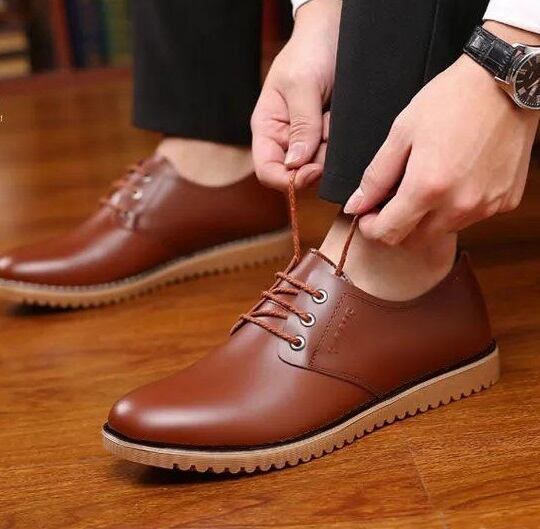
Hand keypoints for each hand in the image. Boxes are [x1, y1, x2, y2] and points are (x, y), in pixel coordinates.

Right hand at [251, 0, 340, 189]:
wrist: (339, 30)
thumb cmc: (310, 50)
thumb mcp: (302, 84)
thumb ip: (301, 125)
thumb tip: (296, 164)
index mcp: (268, 129)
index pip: (268, 171)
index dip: (287, 179)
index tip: (312, 170)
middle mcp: (288, 139)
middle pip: (299, 173)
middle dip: (319, 158)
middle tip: (328, 128)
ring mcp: (311, 139)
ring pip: (322, 165)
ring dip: (333, 147)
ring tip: (333, 114)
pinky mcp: (330, 137)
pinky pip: (338, 153)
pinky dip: (344, 141)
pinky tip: (341, 118)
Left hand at [344, 23, 539, 244]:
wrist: (506, 81)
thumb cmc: (451, 100)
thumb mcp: (402, 133)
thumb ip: (376, 176)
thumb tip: (356, 205)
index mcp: (427, 188)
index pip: (389, 233)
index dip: (371, 228)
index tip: (367, 215)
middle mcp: (458, 205)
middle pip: (414, 240)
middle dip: (395, 227)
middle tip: (390, 203)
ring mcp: (485, 206)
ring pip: (441, 232)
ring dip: (425, 219)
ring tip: (424, 186)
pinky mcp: (505, 201)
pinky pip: (470, 218)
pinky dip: (454, 209)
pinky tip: (453, 182)